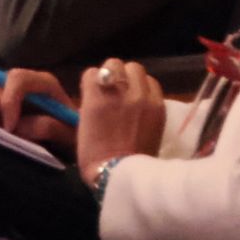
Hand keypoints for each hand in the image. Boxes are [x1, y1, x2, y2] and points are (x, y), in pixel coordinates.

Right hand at [0, 68, 75, 148]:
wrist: (86, 142)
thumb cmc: (79, 135)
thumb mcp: (70, 134)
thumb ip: (48, 127)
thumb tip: (16, 127)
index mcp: (44, 84)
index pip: (18, 80)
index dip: (9, 100)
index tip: (8, 127)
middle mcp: (25, 83)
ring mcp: (12, 92)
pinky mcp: (3, 105)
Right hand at [75, 58, 165, 183]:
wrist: (123, 175)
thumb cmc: (95, 155)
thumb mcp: (80, 125)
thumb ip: (88, 101)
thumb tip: (95, 90)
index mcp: (96, 98)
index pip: (92, 72)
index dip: (92, 82)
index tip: (94, 93)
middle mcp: (119, 92)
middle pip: (115, 64)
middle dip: (112, 74)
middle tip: (113, 90)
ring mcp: (142, 97)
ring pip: (136, 70)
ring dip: (131, 78)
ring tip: (130, 93)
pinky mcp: (159, 105)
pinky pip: (153, 84)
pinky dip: (146, 89)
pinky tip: (143, 101)